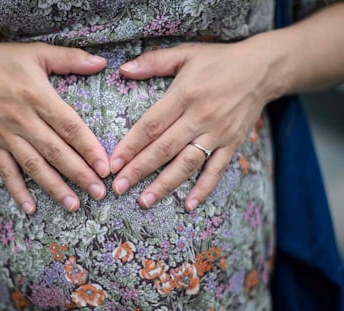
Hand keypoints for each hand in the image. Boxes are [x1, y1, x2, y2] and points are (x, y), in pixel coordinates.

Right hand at [0, 34, 108, 213]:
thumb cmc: (5, 61)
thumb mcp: (39, 52)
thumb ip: (71, 58)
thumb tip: (102, 62)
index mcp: (38, 96)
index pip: (69, 127)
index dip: (89, 148)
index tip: (105, 167)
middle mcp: (22, 119)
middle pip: (56, 152)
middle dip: (79, 175)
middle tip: (99, 193)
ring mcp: (6, 135)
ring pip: (34, 166)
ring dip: (55, 188)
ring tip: (74, 206)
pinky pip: (6, 171)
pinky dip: (17, 190)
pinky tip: (30, 208)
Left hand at [110, 41, 281, 210]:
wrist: (262, 69)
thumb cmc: (219, 61)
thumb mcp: (185, 53)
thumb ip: (153, 61)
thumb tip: (123, 70)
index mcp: (184, 95)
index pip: (151, 125)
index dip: (130, 145)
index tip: (113, 163)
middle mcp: (200, 117)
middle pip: (164, 149)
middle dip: (139, 170)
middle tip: (118, 188)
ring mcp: (218, 133)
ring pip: (187, 164)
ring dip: (165, 184)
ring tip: (145, 201)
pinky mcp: (232, 144)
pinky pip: (217, 170)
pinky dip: (204, 189)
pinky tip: (189, 205)